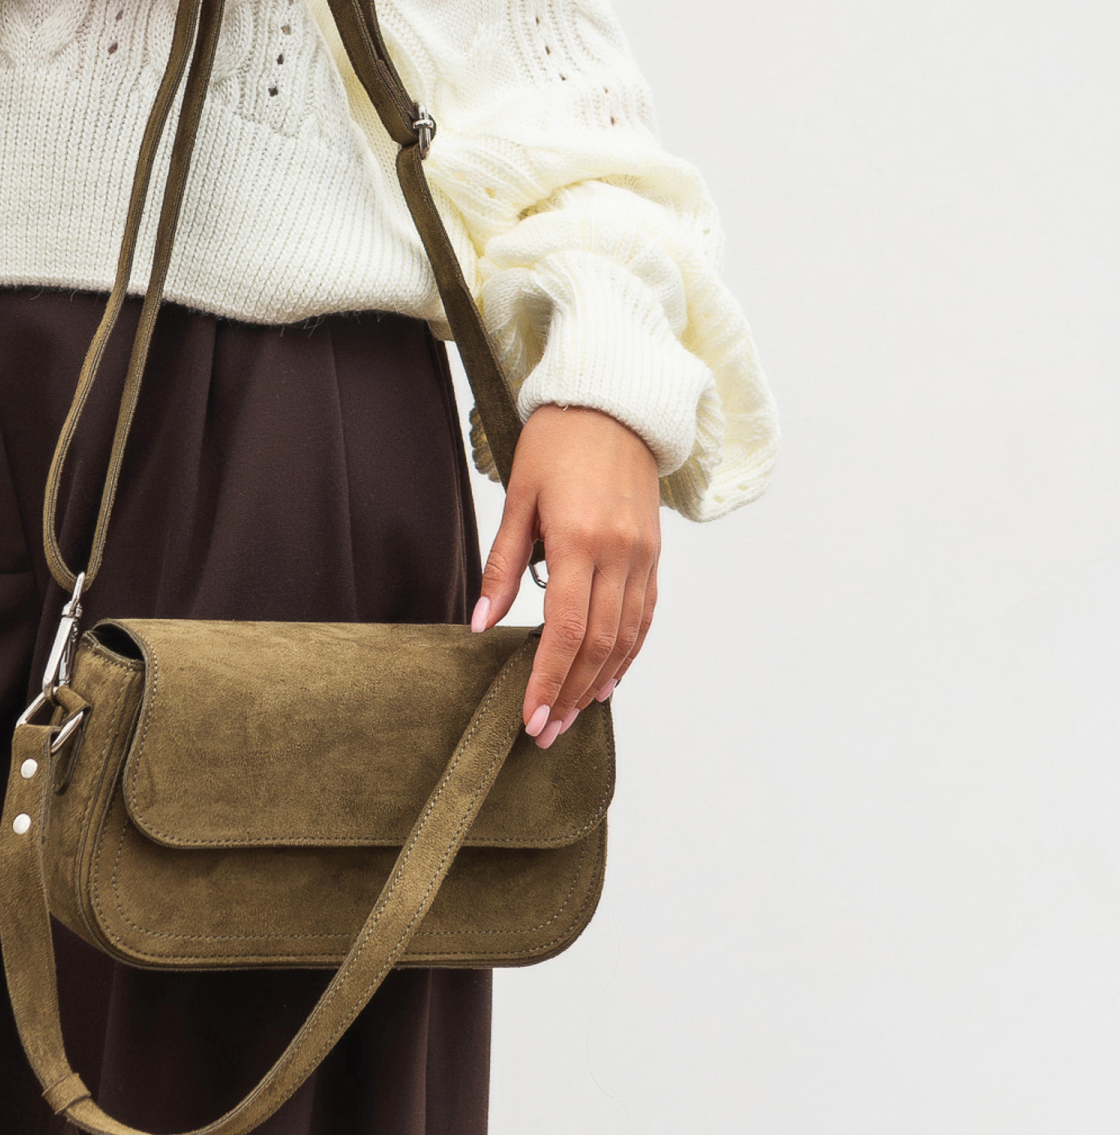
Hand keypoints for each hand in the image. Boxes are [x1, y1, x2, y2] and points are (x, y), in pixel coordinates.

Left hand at [469, 404, 660, 745]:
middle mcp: (619, 556)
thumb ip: (502, 565)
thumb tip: (481, 625)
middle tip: (545, 731)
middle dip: (570, 693)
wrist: (614, 403)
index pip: (565, 629)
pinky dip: (628, 653)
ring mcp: (643, 557)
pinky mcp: (654, 555)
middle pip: (598, 645)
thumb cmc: (556, 443)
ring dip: (598, 682)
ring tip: (572, 715)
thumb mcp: (517, 499)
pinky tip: (608, 678)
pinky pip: (644, 616)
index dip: (547, 679)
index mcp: (579, 541)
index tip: (530, 717)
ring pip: (625, 638)